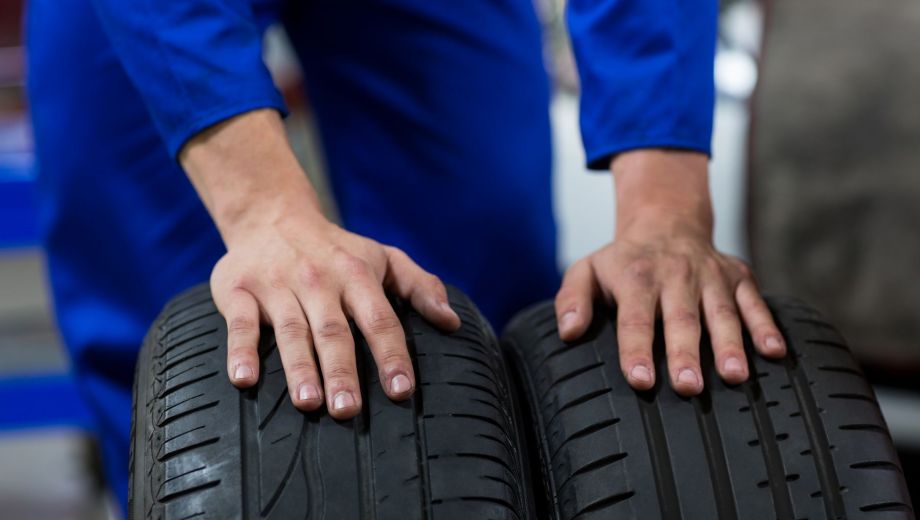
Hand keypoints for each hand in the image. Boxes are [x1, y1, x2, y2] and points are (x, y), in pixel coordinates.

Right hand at [180, 109, 459, 418]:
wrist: (272, 214)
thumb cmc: (337, 249)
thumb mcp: (383, 257)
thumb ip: (420, 286)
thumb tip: (452, 322)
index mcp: (357, 275)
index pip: (380, 319)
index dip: (391, 354)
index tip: (402, 390)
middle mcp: (318, 280)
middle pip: (333, 331)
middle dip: (342, 370)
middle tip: (349, 410)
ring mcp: (277, 284)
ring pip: (291, 330)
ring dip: (299, 367)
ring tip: (308, 402)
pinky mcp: (238, 289)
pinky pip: (240, 323)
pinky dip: (241, 351)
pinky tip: (244, 379)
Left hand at [554, 149, 785, 395]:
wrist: (667, 220)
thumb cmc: (623, 260)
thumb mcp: (587, 270)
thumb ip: (572, 300)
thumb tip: (569, 333)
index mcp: (636, 278)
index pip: (635, 319)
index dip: (637, 350)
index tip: (641, 380)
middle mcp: (675, 276)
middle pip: (681, 319)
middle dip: (686, 354)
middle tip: (689, 388)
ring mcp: (710, 277)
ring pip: (721, 313)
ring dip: (730, 345)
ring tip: (735, 376)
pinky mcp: (738, 277)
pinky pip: (755, 302)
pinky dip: (766, 326)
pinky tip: (774, 352)